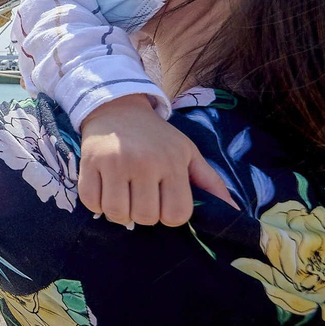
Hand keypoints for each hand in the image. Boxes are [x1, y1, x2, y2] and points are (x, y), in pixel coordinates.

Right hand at [77, 95, 237, 226]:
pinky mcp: (89, 163)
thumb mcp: (188, 153)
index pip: (176, 215)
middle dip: (144, 214)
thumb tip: (235, 213)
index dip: (169, 215)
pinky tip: (105, 189)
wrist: (118, 108)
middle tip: (141, 195)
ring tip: (123, 194)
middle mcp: (144, 162)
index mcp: (172, 162)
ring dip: (120, 212)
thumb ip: (211, 184)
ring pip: (118, 214)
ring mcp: (114, 163)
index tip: (163, 201)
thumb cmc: (157, 137)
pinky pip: (91, 203)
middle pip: (146, 217)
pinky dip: (97, 204)